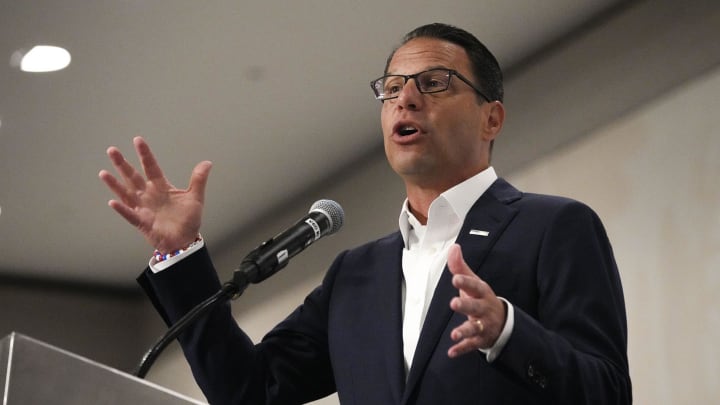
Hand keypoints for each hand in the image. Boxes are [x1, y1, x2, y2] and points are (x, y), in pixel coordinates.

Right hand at [98, 136, 211, 252]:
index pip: (151, 167)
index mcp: (161, 187)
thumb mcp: (195, 197)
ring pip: (126, 193)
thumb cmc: (188, 220)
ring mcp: (143, 208)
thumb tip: (207, 162)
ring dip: (115, 184)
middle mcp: (149, 195)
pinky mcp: (142, 222)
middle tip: (112, 150)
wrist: (185, 240)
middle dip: (122, 164)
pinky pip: (130, 214)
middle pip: (133, 177)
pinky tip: (113, 202)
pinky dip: (122, 209)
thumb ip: (198, 180)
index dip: (145, 154)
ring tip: (104, 173)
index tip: (138, 140)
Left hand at [447, 244, 505, 357]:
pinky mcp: (480, 339)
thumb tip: (454, 247)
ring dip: (464, 331)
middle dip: (465, 306)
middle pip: (475, 307)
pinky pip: (471, 345)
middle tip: (453, 303)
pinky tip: (451, 352)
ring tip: (454, 334)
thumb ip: (461, 266)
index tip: (455, 278)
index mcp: (482, 293)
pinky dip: (462, 349)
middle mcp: (484, 309)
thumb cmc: (482, 298)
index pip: (475, 286)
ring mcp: (483, 325)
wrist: (502, 321)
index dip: (466, 282)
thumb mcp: (474, 282)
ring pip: (474, 328)